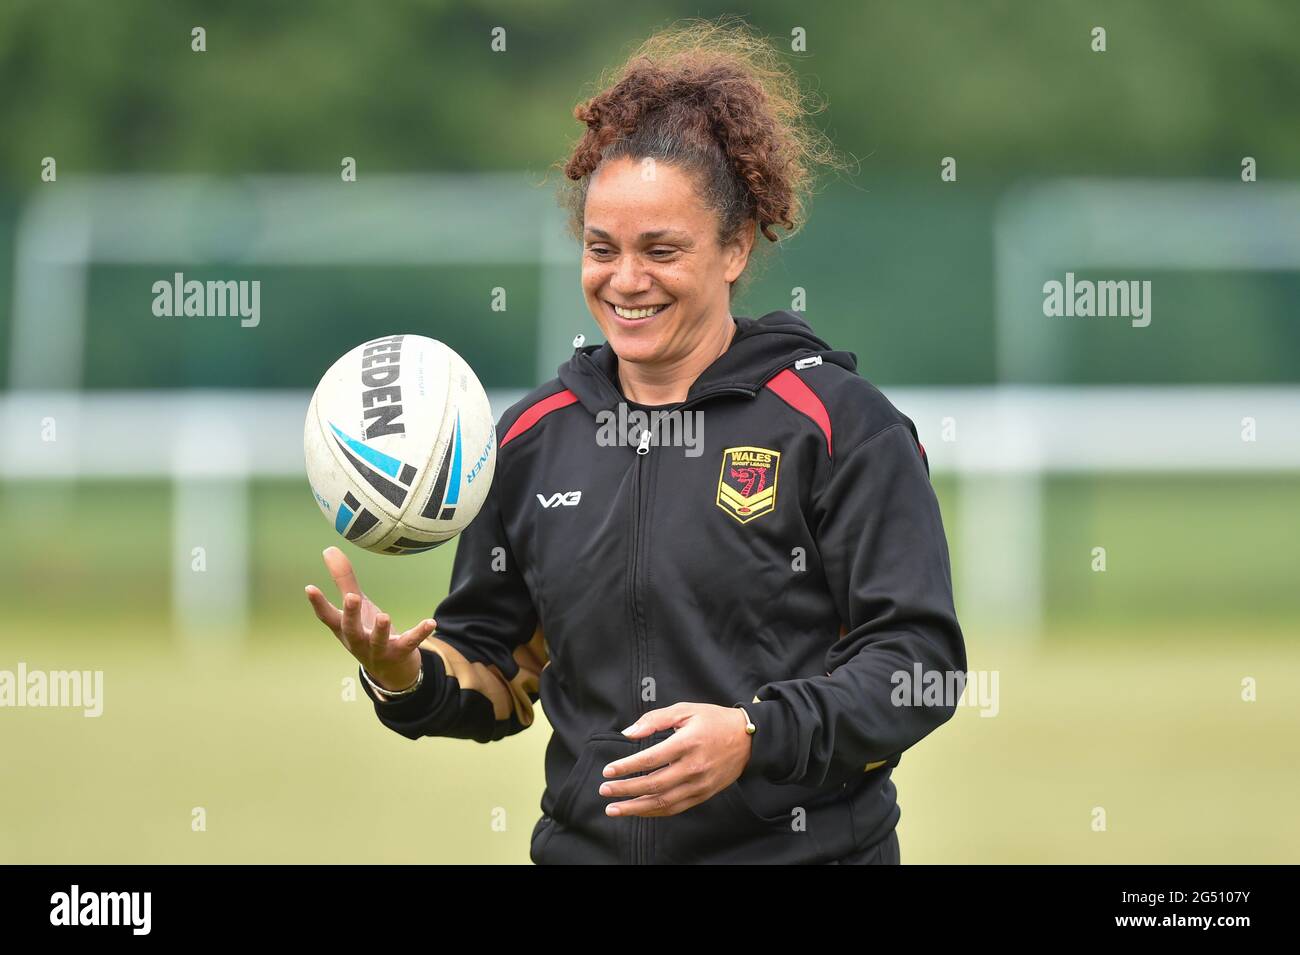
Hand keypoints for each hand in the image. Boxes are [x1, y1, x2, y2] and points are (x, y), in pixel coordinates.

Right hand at [304, 546, 435, 691]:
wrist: (391, 670)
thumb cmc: (368, 632)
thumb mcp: (356, 608)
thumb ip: (344, 581)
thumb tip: (328, 550)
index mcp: (345, 630)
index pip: (328, 617)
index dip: (318, 603)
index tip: (310, 588)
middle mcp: (359, 642)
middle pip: (351, 630)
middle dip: (350, 615)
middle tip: (351, 597)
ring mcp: (378, 650)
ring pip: (378, 641)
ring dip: (380, 630)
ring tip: (384, 616)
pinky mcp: (400, 653)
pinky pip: (410, 643)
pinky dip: (419, 633)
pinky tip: (430, 623)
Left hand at [597, 703, 753, 816]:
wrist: (747, 739)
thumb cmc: (713, 721)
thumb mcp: (685, 710)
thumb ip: (654, 720)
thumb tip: (628, 733)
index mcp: (688, 743)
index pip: (651, 759)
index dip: (627, 767)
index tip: (607, 771)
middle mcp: (694, 767)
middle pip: (654, 784)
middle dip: (625, 790)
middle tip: (604, 791)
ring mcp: (699, 784)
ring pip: (663, 802)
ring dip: (635, 808)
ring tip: (614, 809)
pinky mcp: (703, 794)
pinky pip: (675, 808)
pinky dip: (654, 812)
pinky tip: (638, 810)